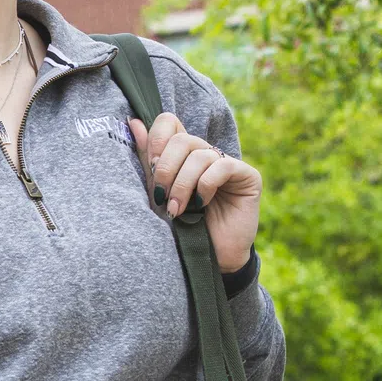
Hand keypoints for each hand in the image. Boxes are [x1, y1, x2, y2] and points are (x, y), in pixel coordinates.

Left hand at [128, 113, 261, 274]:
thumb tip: (133, 123)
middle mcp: (206, 154)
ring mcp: (228, 163)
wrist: (208, 258)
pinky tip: (201, 204)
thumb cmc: (181, 227)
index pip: (169, 122)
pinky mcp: (248, 176)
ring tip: (176, 210)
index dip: (157, 139)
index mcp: (184, 154)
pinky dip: (204, 186)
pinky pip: (221, 167)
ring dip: (182, 184)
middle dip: (166, 169)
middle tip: (161, 197)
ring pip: (199, 154)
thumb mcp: (159, 192)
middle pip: (181, 139)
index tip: (151, 167)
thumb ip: (149, 160)